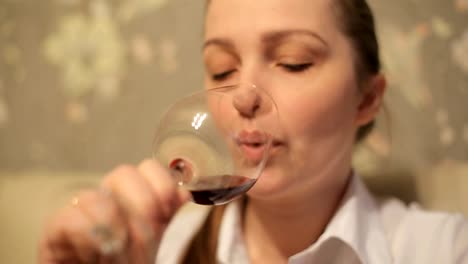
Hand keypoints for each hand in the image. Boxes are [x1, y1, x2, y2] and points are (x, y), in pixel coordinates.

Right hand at [38, 159, 190, 263]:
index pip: (148, 167)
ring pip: (94, 196)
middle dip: (143, 204)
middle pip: (123, 173)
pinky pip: (70, 218)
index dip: (163, 185)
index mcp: (133, 197)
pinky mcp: (55, 230)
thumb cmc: (128, 262)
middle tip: (149, 233)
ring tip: (123, 253)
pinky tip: (96, 255)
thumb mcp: (156, 241)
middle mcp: (107, 197)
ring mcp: (79, 211)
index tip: (168, 213)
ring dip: (117, 229)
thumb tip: (185, 194)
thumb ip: (167, 216)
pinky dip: (89, 238)